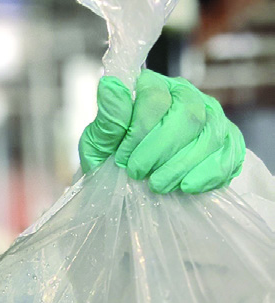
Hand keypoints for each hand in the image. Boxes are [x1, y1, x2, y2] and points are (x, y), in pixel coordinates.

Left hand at [78, 69, 245, 192]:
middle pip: (187, 115)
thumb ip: (108, 118)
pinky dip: (207, 174)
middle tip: (137, 173)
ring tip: (157, 185)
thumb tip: (109, 84)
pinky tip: (186, 187)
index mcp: (155, 88)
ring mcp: (212, 119)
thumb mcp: (99, 143)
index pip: (155, 97)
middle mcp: (188, 96)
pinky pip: (229, 154)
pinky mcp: (228, 144)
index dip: (137, 132)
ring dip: (179, 166)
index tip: (121, 157)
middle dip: (158, 151)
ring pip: (208, 135)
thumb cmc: (114, 162)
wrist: (128, 192)